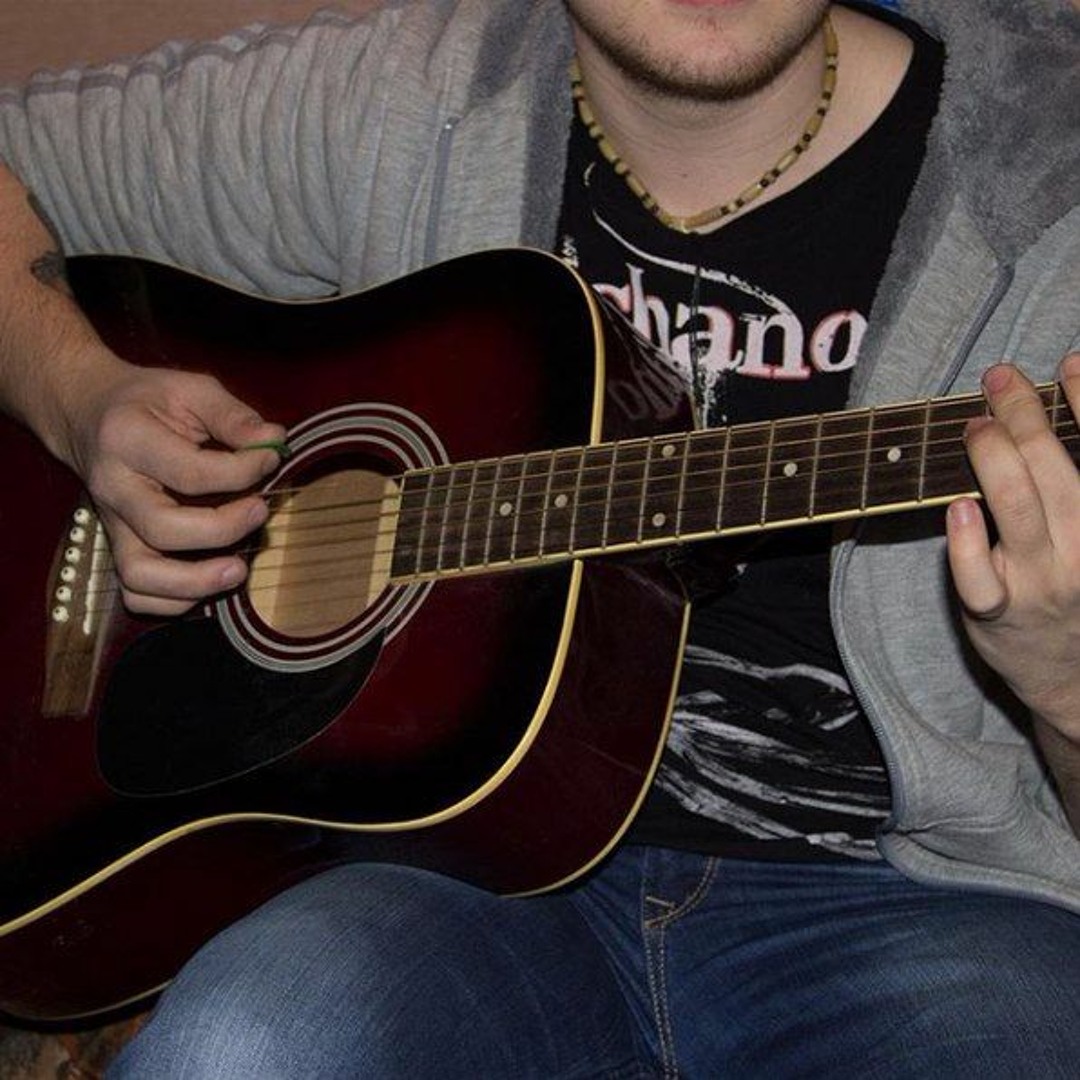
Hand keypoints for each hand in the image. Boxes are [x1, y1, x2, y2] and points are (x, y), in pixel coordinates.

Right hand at [58, 351, 284, 615]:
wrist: (87, 414)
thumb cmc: (146, 401)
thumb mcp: (190, 389)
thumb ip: (232, 415)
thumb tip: (273, 440)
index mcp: (128, 441)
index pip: (190, 472)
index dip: (241, 471)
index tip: (271, 458)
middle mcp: (114, 488)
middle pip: (163, 530)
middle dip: (222, 530)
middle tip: (261, 511)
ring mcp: (112, 524)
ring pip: (140, 576)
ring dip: (195, 583)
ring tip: (238, 570)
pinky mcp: (117, 547)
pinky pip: (136, 595)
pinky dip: (173, 603)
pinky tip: (209, 582)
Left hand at [946, 356, 1079, 739]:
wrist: (1074, 674)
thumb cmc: (1079, 581)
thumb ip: (1079, 471)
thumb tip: (1068, 385)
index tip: (1069, 363)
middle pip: (1055, 468)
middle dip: (1025, 414)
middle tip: (999, 380)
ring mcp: (1042, 582)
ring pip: (1019, 508)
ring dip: (993, 456)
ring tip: (976, 424)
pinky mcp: (997, 612)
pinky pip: (978, 577)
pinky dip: (965, 543)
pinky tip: (957, 508)